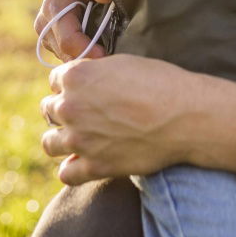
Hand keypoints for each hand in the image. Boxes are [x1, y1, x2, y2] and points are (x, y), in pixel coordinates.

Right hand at [34, 0, 110, 61]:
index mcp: (54, 4)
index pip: (66, 38)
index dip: (85, 50)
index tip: (105, 55)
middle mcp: (45, 21)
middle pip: (65, 52)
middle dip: (87, 57)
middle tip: (112, 60)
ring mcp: (48, 32)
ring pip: (66, 56)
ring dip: (86, 56)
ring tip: (109, 53)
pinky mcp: (55, 38)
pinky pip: (69, 54)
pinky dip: (84, 54)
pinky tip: (102, 49)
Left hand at [40, 57, 235, 184]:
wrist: (185, 115)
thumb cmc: (162, 83)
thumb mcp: (125, 63)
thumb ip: (97, 72)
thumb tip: (88, 81)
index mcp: (76, 77)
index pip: (55, 80)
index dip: (72, 83)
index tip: (87, 89)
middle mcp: (70, 107)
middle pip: (49, 109)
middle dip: (66, 109)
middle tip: (88, 112)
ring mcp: (79, 140)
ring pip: (50, 143)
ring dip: (62, 138)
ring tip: (81, 137)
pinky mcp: (93, 166)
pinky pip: (66, 173)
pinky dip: (74, 168)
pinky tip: (87, 161)